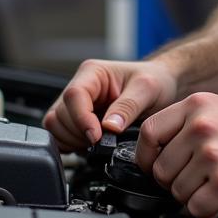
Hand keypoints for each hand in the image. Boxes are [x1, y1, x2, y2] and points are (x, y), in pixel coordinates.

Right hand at [42, 58, 179, 151]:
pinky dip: (71, 144)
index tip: (96, 136)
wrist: (162, 85)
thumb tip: (109, 127)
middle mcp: (80, 86)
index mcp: (92, 72)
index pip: (73, 95)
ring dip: (74, 139)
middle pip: (60, 114)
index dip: (81, 119)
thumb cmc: (155, 80)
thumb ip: (127, 107)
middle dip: (79, 133)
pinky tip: (91, 144)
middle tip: (102, 141)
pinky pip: (60, 134)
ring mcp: (76, 103)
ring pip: (56, 125)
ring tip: (98, 142)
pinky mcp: (77, 119)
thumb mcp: (147, 90)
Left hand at [135, 93, 217, 217]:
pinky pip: (197, 208)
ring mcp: (214, 155)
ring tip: (216, 189)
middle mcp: (202, 126)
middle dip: (174, 183)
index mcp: (198, 105)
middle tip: (196, 183)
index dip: (145, 155)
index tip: (150, 167)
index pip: (148, 131)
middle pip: (160, 168)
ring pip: (176, 191)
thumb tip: (157, 149)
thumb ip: (190, 124)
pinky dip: (207, 212)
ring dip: (193, 198)